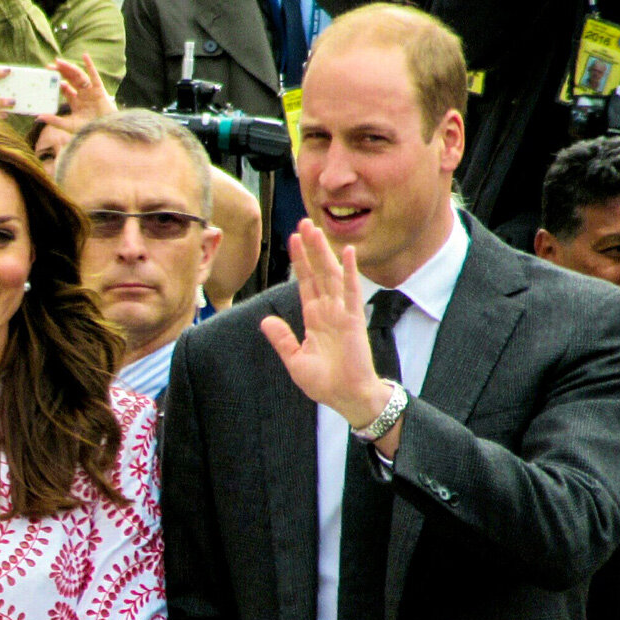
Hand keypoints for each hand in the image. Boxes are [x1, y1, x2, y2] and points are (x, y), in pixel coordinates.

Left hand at [36, 54, 116, 133]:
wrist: (105, 133)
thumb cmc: (89, 130)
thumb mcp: (69, 125)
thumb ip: (54, 120)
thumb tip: (38, 117)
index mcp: (76, 102)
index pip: (64, 88)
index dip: (56, 82)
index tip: (47, 77)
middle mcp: (83, 94)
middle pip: (70, 79)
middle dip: (60, 72)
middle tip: (49, 66)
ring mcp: (91, 91)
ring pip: (79, 76)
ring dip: (69, 68)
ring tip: (59, 62)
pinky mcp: (99, 90)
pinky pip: (94, 75)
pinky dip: (90, 65)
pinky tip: (84, 56)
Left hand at [261, 219, 393, 430]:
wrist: (347, 397)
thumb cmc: (325, 382)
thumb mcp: (295, 360)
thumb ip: (282, 339)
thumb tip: (265, 320)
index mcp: (313, 319)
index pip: (304, 283)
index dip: (298, 261)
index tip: (292, 240)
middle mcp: (328, 311)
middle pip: (317, 272)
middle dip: (310, 249)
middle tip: (303, 223)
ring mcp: (342, 313)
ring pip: (331, 275)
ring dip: (324, 253)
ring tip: (316, 230)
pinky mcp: (354, 320)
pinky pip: (352, 291)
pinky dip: (350, 272)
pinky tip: (347, 253)